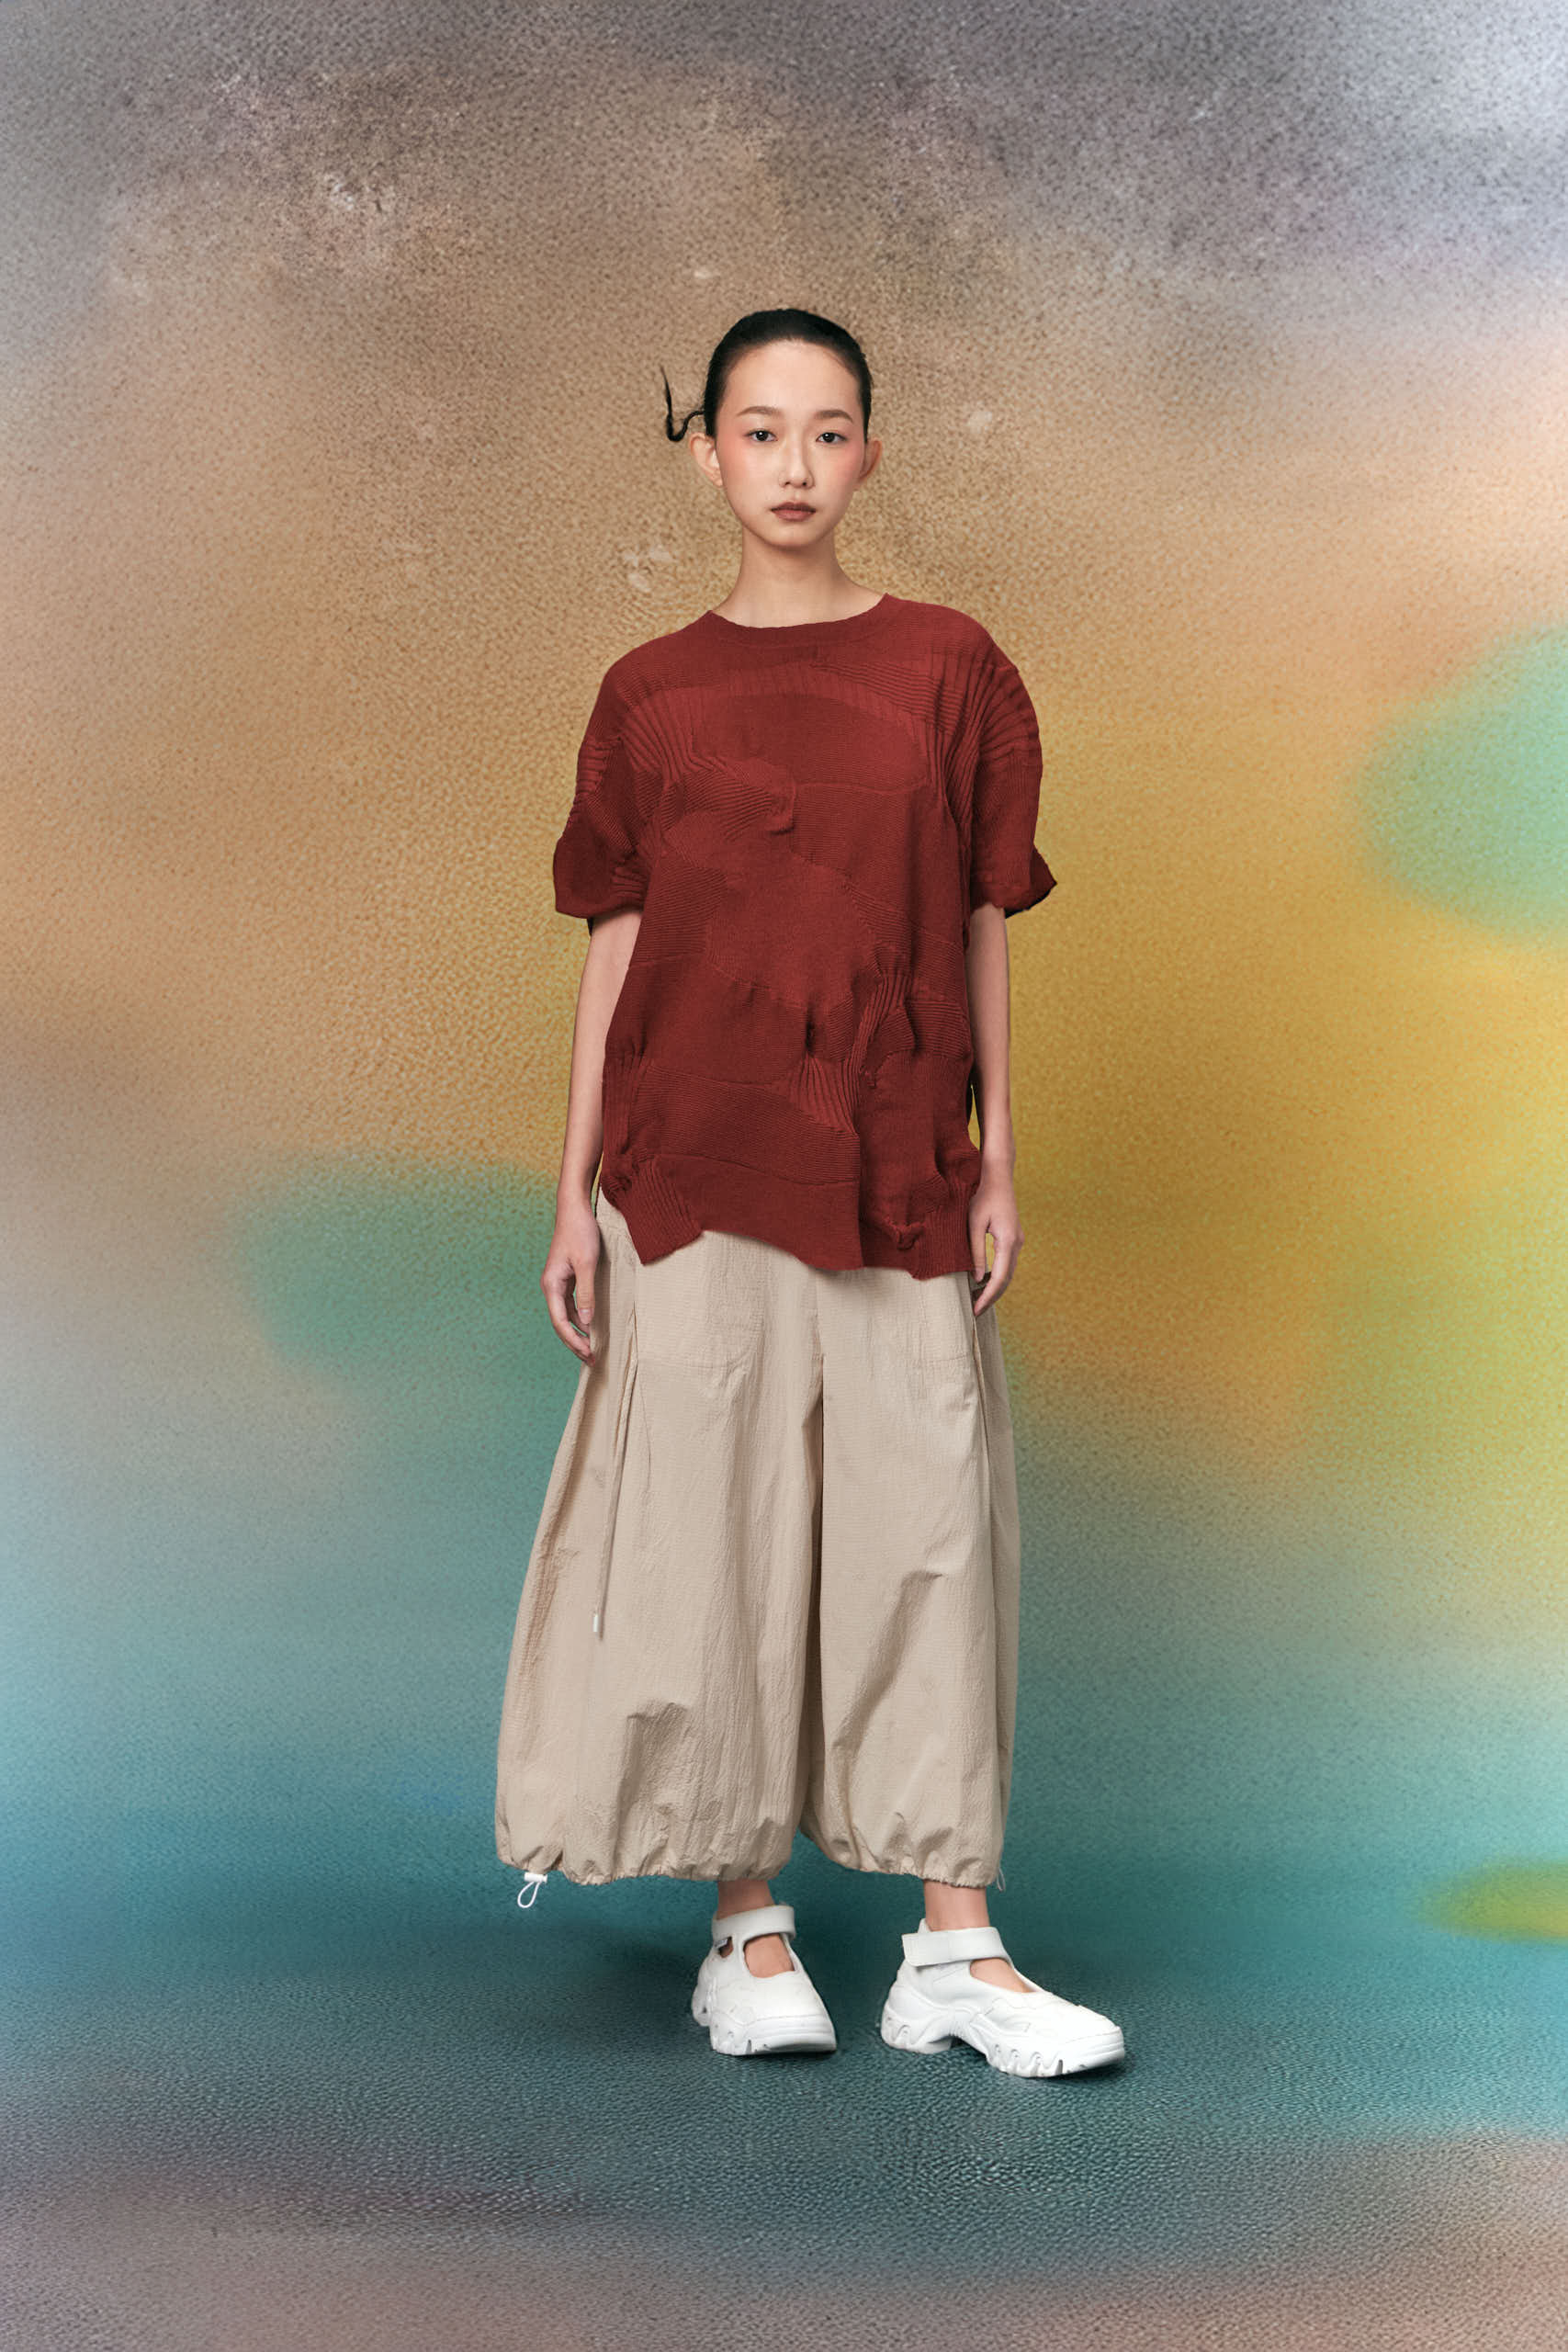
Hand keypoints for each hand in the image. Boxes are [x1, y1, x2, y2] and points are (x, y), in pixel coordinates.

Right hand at [542, 1191, 602, 1361]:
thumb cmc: (580, 1232)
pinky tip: (591, 1327)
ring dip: (578, 1333)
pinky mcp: (566, 1278)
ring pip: (565, 1316)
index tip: (589, 1354)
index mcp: (551, 1285)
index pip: (560, 1322)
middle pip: (560, 1323)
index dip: (573, 1341)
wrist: (574, 1209)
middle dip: (574, 1343)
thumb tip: (587, 1321)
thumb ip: (587, 1292)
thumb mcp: (587, 1263)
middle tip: (592, 1360)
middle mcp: (550, 1286)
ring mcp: (557, 1283)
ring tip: (592, 1349)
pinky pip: (571, 1305)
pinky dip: (580, 1319)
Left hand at [968, 1172, 1021, 1313]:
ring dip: (994, 1287)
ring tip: (977, 1300)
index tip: (976, 1310)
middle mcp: (1017, 1243)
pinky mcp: (1013, 1238)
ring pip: (1008, 1272)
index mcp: (1008, 1241)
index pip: (1000, 1278)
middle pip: (1007, 1279)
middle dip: (992, 1297)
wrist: (997, 1175)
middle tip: (975, 1312)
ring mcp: (1017, 1241)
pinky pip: (1007, 1263)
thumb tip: (976, 1279)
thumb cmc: (982, 1195)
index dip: (988, 1296)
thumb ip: (975, 1253)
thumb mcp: (973, 1224)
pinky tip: (983, 1281)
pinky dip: (997, 1276)